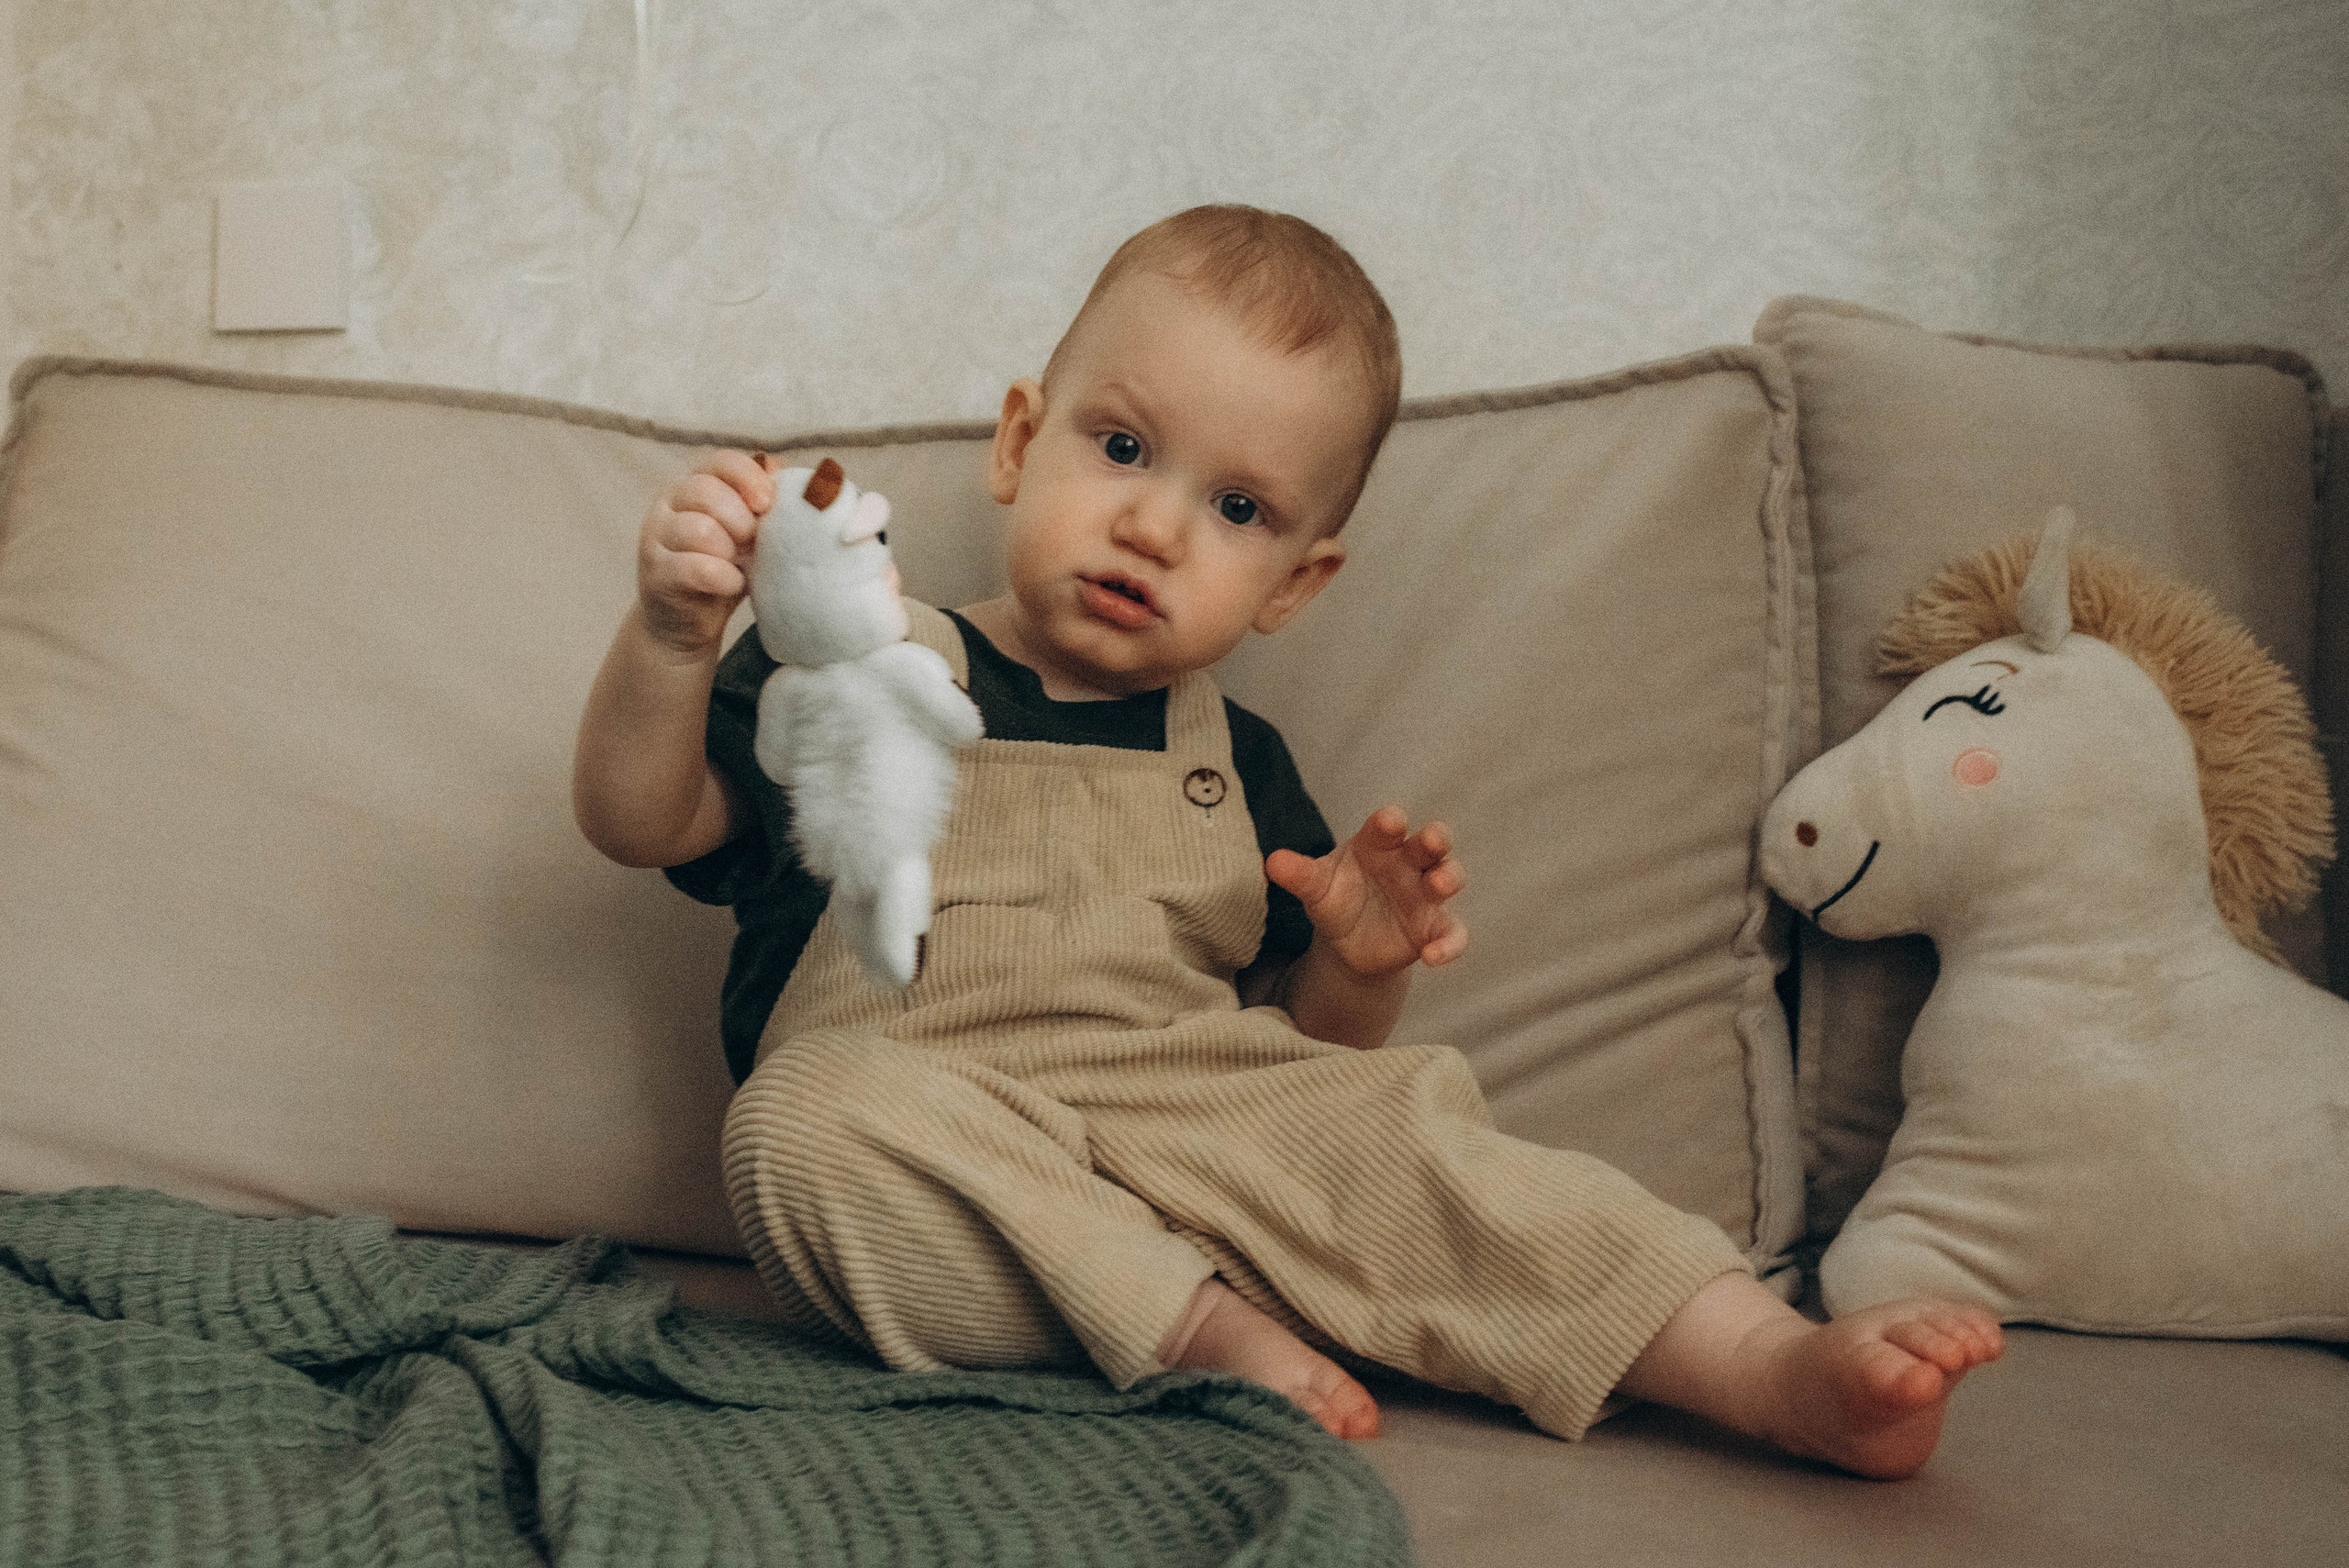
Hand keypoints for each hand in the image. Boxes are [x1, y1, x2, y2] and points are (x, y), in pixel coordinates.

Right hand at [637, 449, 775, 654]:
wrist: (688, 621)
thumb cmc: (724, 568)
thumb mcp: (750, 534)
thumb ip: (764, 505)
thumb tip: (796, 478)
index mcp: (694, 484)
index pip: (720, 461)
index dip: (748, 477)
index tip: (767, 503)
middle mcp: (668, 503)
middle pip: (704, 490)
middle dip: (740, 518)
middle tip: (752, 542)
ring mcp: (656, 536)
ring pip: (698, 528)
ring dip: (729, 549)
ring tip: (738, 564)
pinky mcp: (656, 572)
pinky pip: (693, 567)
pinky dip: (722, 577)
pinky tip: (732, 584)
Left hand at [1267, 805, 1467, 980]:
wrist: (1347, 942)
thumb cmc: (1335, 898)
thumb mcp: (1315, 887)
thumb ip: (1298, 874)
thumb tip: (1271, 862)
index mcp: (1378, 844)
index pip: (1387, 826)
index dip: (1391, 821)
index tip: (1390, 821)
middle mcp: (1407, 863)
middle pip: (1430, 843)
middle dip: (1436, 838)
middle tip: (1433, 841)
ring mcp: (1424, 895)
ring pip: (1449, 877)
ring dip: (1449, 877)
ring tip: (1439, 885)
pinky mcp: (1433, 927)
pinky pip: (1452, 933)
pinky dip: (1448, 944)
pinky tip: (1432, 957)